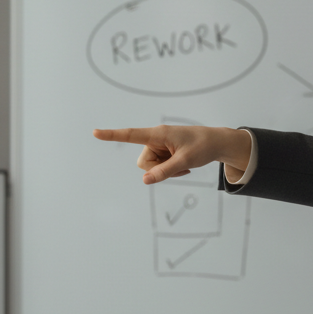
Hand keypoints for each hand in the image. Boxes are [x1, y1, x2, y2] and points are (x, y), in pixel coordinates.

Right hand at [92, 125, 251, 184]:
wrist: (217, 143)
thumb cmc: (203, 147)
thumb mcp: (185, 161)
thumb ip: (165, 171)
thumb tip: (145, 180)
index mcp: (159, 134)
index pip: (131, 135)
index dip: (112, 135)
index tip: (95, 133)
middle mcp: (155, 139)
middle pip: (143, 162)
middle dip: (158, 169)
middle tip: (179, 166)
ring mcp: (159, 146)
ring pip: (150, 167)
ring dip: (165, 170)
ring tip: (183, 165)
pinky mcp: (163, 152)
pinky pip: (158, 167)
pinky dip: (169, 170)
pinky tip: (183, 166)